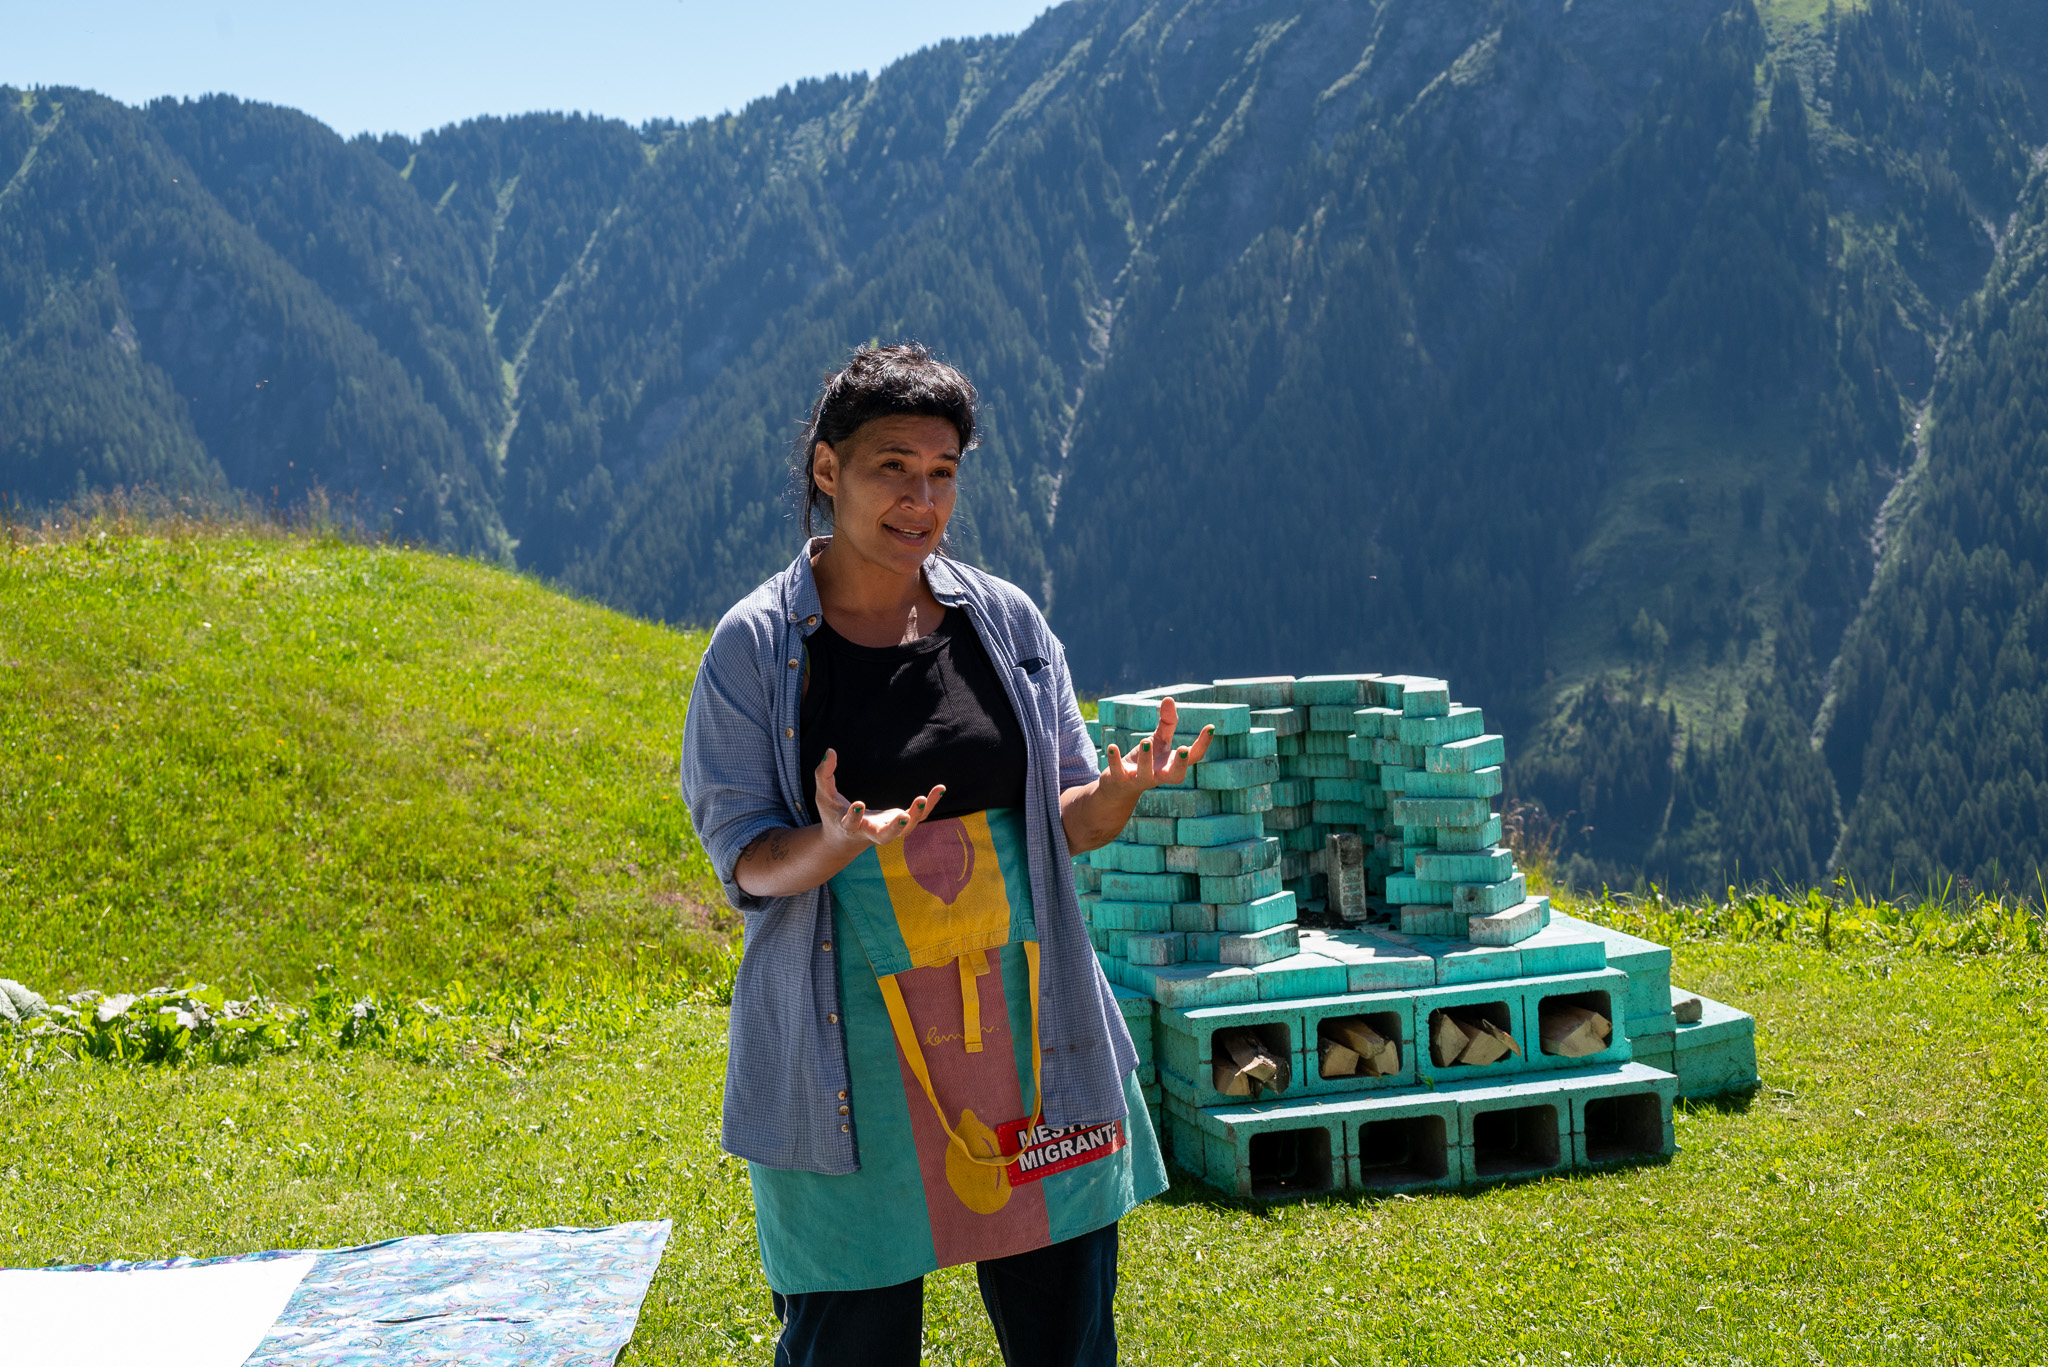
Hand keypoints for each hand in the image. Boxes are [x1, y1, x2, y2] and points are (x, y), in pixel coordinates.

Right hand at [813, 748, 945, 851]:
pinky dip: (930, 804)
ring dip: (916, 815)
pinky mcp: (901, 824)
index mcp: (850, 827)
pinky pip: (919, 816)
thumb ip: (823, 774)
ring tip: (923, 797)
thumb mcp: (824, 796)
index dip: (854, 816)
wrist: (846, 840)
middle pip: (885, 836)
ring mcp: (889, 830)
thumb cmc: (833, 814)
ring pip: (906, 829)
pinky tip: (940, 788)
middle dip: (895, 828)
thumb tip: (830, 750)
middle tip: (904, 817)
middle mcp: (871, 833)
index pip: (851, 824)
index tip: (858, 804)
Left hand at [1099, 696, 1212, 801]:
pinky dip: (1114, 760)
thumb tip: (1169, 699)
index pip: (1193, 756)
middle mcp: (1160, 774)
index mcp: (1172, 764)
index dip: (1203, 743)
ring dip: (1146, 759)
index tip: (1210, 727)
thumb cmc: (1146, 759)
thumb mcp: (1159, 740)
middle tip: (1183, 749)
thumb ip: (1167, 722)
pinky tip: (1112, 746)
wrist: (1120, 785)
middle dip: (1180, 765)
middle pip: (1176, 776)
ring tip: (1145, 740)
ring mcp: (1141, 779)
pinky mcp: (1122, 780)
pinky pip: (1118, 773)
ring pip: (1146, 774)